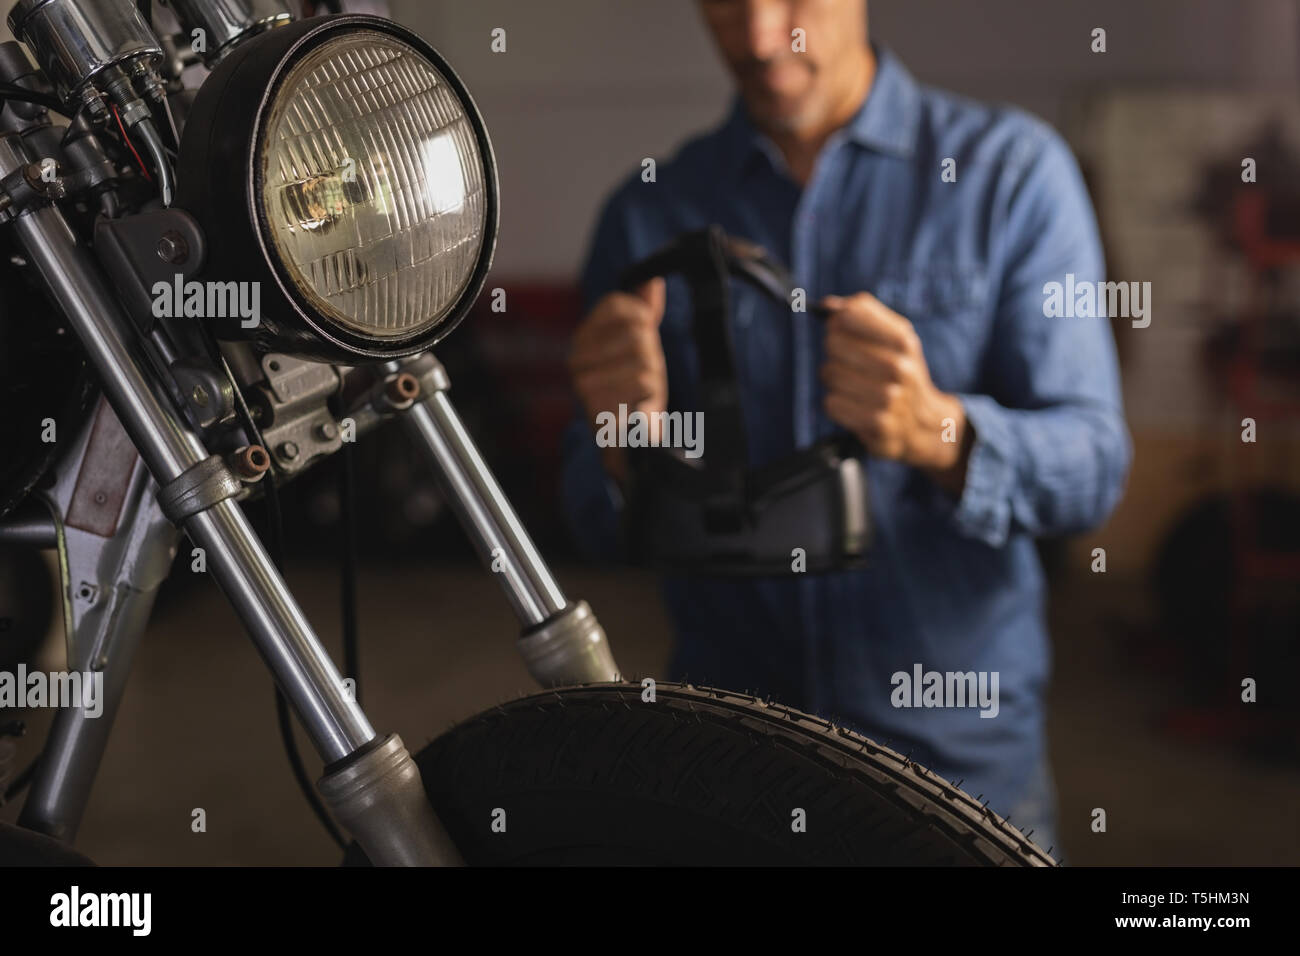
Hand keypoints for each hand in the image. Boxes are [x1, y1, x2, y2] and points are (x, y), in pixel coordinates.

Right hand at [567, 278, 667, 482]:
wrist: (628, 441)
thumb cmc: (634, 389)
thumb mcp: (640, 344)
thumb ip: (642, 310)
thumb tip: (652, 278)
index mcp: (583, 339)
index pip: (616, 303)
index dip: (640, 315)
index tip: (644, 334)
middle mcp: (577, 360)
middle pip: (637, 333)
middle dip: (651, 352)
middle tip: (644, 372)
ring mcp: (585, 385)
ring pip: (644, 359)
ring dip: (653, 376)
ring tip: (640, 391)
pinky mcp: (600, 409)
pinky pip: (644, 385)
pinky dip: (650, 396)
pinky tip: (638, 406)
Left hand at [818, 292, 971, 495]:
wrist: (924, 423)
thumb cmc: (901, 373)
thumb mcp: (895, 337)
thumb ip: (863, 314)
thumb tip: (827, 305)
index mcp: (903, 340)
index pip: (847, 315)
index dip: (837, 322)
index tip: (840, 329)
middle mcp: (899, 367)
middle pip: (833, 343)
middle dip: (834, 352)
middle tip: (846, 361)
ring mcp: (889, 398)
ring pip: (829, 373)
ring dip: (833, 380)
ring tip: (851, 385)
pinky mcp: (877, 424)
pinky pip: (831, 403)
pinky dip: (836, 404)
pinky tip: (853, 405)